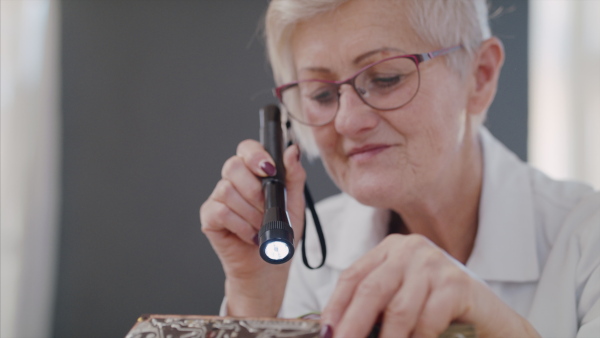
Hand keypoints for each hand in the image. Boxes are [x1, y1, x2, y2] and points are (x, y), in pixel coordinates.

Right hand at [199, 140, 304, 316]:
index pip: (247, 149)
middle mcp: (233, 181)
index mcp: (253, 172)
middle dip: (255, 189)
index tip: (270, 171)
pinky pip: (221, 211)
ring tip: (260, 227)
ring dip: (251, 213)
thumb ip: (294, 175)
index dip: (256, 155)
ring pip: (227, 190)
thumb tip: (293, 150)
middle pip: (233, 165)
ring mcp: (218, 198)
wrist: (269, 266)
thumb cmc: (280, 234)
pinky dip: (240, 225)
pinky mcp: (209, 217)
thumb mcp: (294, 203)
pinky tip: (250, 235)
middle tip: (266, 208)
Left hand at [320, 234, 539, 337]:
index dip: (334, 308)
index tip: (324, 333)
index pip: (352, 277)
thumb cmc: (439, 314)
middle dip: (352, 327)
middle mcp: (410, 249)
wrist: (490, 321)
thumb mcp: (400, 304)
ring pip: (397, 311)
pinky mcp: (457, 283)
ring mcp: (435, 263)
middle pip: (370, 291)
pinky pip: (426, 321)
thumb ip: (373, 311)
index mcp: (390, 250)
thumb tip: (335, 332)